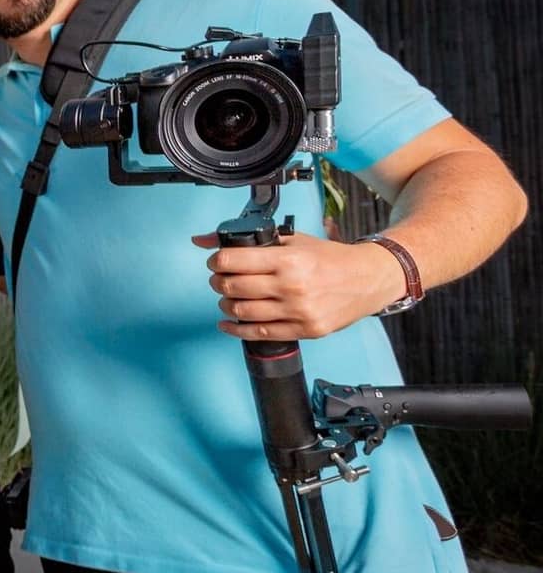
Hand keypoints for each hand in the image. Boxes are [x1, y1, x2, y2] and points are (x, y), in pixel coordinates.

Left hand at [192, 230, 405, 340]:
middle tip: (221, 279)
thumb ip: (251, 239)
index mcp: (288, 260)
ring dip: (226, 304)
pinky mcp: (304, 330)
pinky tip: (228, 322)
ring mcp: (298, 311)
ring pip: (241, 312)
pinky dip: (236, 329)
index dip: (216, 261)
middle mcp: (292, 286)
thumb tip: (204, 239)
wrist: (369, 278)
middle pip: (232, 288)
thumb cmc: (331, 258)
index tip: (216, 261)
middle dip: (218, 282)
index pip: (232, 262)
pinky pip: (258, 334)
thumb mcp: (293, 239)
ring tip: (229, 297)